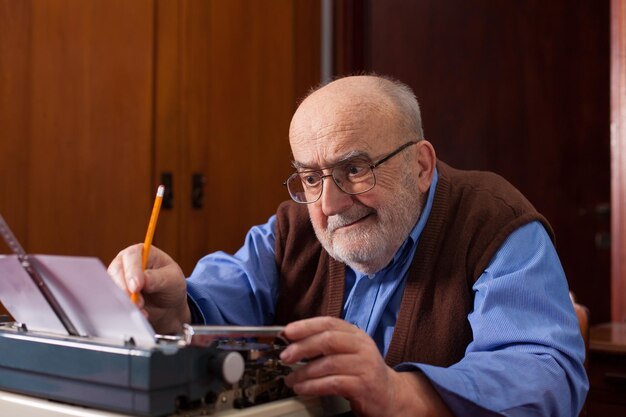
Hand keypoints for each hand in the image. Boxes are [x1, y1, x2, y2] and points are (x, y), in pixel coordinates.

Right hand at [107, 243, 189, 333]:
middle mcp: (126, 263)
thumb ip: (157, 278)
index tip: (136, 287)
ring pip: (112, 287)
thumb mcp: (172, 279)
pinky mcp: (116, 294)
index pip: (131, 256)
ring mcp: (119, 279)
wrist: (169, 305)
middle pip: (116, 271)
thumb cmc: (172, 285)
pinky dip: (123, 309)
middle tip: (136, 303)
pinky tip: (136, 314)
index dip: (132, 271)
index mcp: (141, 252)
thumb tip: (142, 280)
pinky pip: (113, 301)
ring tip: (140, 310)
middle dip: (125, 289)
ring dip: (124, 300)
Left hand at [279, 317, 452, 416]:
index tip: (287, 331)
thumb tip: (293, 341)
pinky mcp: (364, 386)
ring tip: (290, 379)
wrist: (389, 395)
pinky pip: (332, 383)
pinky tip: (302, 389)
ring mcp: (364, 366)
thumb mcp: (348, 352)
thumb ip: (327, 344)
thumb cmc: (362, 372)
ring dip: (304, 372)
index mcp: (356, 334)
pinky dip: (313, 386)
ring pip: (328, 364)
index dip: (306, 325)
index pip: (329, 323)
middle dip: (302, 347)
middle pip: (328, 340)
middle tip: (285, 356)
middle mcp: (362, 346)